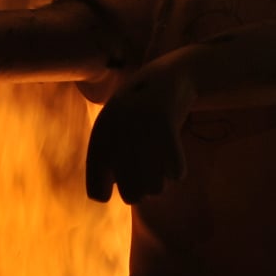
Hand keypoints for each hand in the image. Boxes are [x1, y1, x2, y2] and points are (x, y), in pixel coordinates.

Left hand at [85, 64, 192, 202]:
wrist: (167, 78)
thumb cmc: (138, 115)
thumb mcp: (115, 135)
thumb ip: (106, 165)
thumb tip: (104, 197)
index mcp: (98, 140)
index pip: (97, 194)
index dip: (110, 192)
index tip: (119, 179)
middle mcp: (114, 136)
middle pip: (131, 197)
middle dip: (142, 192)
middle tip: (149, 173)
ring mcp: (139, 130)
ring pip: (156, 189)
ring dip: (162, 181)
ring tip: (161, 161)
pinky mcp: (164, 125)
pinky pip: (176, 173)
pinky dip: (178, 169)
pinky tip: (175, 156)